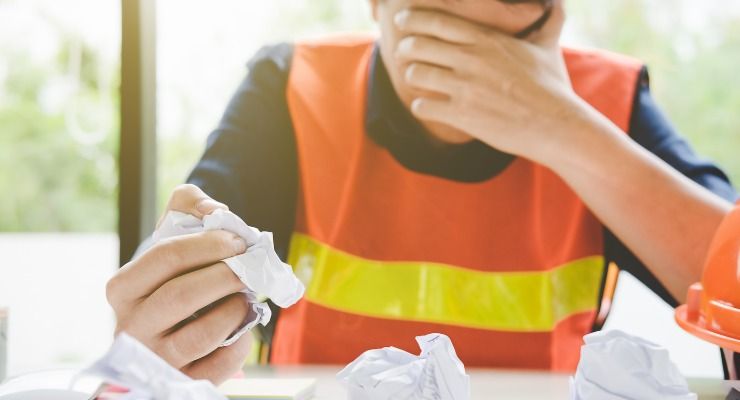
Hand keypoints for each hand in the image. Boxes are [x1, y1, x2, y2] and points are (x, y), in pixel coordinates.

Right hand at [106, 184, 251, 383]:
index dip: (207, 245)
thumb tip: (215, 209)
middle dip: (224, 276)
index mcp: (123, 288)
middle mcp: (131, 327)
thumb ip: (188, 205)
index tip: (237, 241)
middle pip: (181, 295)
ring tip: (244, 296)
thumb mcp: (171, 236)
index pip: (164, 258)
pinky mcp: (181, 381)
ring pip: (201, 334)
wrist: (169, 327)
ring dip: (233, 309)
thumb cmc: (174, 277)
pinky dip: (240, 343)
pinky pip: (218, 365)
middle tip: (249, 267)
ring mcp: (155, 359)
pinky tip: (243, 325)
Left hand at [394, 3, 594, 163]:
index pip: (438, 21)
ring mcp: (465, 88)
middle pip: (419, 45)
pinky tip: (427, 106)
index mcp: (487, 40)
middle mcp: (472, 60)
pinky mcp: (462, 115)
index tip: (402, 21)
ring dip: (412, 77)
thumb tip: (558, 3)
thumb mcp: (547, 49)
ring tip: (417, 80)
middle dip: (405, 48)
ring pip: (416, 75)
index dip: (413, 19)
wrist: (556, 126)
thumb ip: (547, 23)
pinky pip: (422, 106)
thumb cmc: (552, 88)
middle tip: (402, 53)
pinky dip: (420, 106)